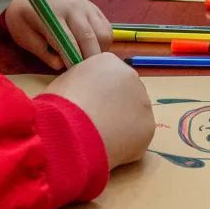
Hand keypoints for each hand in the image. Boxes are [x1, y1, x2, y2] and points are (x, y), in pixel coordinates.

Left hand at [5, 0, 111, 69]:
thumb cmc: (26, 13)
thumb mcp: (21, 31)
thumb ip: (39, 49)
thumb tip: (59, 64)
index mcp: (52, 15)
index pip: (67, 41)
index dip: (72, 60)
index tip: (72, 75)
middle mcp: (73, 9)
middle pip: (90, 39)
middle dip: (88, 61)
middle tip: (83, 75)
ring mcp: (87, 7)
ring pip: (103, 35)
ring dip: (98, 52)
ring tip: (86, 62)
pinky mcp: (95, 9)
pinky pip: (107, 29)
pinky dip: (103, 43)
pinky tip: (91, 50)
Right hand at [45, 53, 154, 168]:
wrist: (71, 130)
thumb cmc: (60, 104)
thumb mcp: (64, 82)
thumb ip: (81, 83)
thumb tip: (85, 95)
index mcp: (108, 62)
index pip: (108, 74)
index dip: (97, 91)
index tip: (87, 103)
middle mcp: (131, 76)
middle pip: (124, 91)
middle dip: (113, 106)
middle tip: (94, 121)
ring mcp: (143, 102)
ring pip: (133, 114)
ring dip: (120, 124)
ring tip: (99, 137)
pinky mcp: (149, 127)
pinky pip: (137, 135)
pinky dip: (125, 142)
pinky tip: (108, 147)